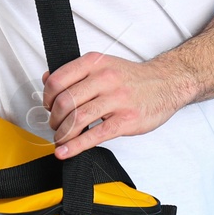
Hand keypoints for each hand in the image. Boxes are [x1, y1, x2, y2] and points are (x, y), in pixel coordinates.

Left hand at [42, 52, 191, 158]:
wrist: (167, 83)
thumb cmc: (133, 78)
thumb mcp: (104, 65)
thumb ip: (75, 72)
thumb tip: (47, 79)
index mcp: (96, 62)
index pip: (58, 80)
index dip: (47, 97)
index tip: (47, 106)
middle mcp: (105, 78)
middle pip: (65, 101)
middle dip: (54, 119)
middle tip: (56, 125)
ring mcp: (117, 99)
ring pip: (77, 118)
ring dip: (63, 133)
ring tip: (62, 138)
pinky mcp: (126, 120)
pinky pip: (95, 135)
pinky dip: (75, 146)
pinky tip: (66, 152)